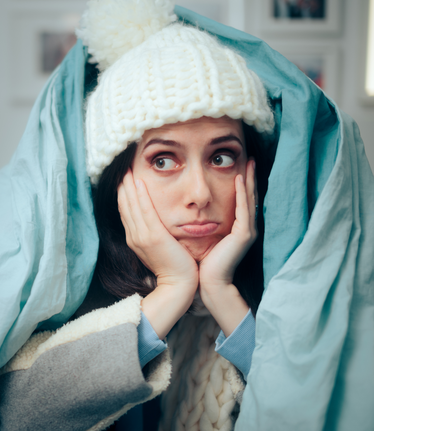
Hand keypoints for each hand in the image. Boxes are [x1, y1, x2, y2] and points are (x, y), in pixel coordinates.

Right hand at [118, 171, 197, 337]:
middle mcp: (134, 236)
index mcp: (134, 239)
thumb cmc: (175, 266)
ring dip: (129, 186)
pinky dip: (140, 196)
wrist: (179, 285)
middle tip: (122, 168)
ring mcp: (141, 236)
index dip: (124, 195)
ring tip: (127, 170)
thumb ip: (154, 233)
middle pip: (124, 206)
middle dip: (123, 187)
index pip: (126, 212)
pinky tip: (138, 182)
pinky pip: (144, 211)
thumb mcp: (160, 247)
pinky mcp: (152, 236)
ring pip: (131, 206)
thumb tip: (155, 221)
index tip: (124, 179)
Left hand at [198, 159, 256, 333]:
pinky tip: (240, 179)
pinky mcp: (244, 235)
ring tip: (249, 162)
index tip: (239, 164)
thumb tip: (190, 208)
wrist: (208, 283)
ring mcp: (247, 230)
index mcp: (236, 226)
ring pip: (248, 199)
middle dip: (249, 176)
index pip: (239, 198)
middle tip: (248, 156)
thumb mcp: (203, 236)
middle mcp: (244, 226)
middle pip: (248, 195)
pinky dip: (242, 194)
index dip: (240, 181)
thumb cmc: (202, 262)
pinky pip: (243, 210)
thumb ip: (203, 221)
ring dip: (249, 180)